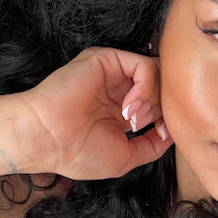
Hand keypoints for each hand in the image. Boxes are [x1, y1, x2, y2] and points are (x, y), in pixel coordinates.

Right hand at [17, 46, 173, 179]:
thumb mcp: (125, 158)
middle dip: (160, 109)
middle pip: (162, 87)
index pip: (159, 104)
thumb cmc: (76, 153)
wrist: (46, 139)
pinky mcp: (106, 60)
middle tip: (140, 125)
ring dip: (152, 100)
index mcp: (121, 111)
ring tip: (131, 118)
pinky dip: (146, 87)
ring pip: (157, 75)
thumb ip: (152, 146)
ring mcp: (113, 74)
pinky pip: (144, 65)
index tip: (160, 133)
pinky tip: (128, 106)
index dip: (166, 117)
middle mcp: (118, 90)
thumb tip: (171, 133)